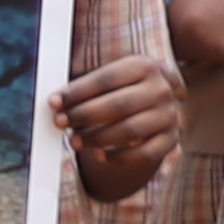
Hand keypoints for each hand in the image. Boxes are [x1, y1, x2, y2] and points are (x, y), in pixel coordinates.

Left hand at [56, 45, 185, 197]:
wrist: (152, 111)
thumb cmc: (120, 94)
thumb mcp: (108, 84)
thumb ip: (84, 91)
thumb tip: (55, 103)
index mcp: (144, 66)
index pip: (107, 79)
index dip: (78, 92)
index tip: (54, 102)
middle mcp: (161, 90)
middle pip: (119, 104)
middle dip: (84, 115)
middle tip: (60, 123)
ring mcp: (169, 116)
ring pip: (130, 130)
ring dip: (97, 138)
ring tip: (74, 141)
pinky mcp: (169, 140)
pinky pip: (143, 154)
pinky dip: (118, 157)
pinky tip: (98, 155)